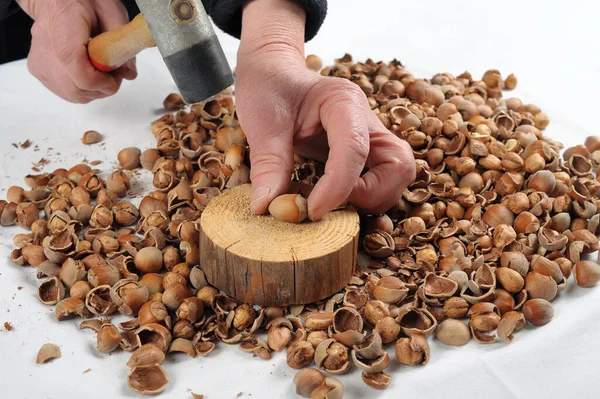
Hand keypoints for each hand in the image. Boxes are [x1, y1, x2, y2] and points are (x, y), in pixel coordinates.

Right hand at [17, 0, 135, 102]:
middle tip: (115, 74)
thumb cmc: (82, 2)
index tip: (115, 77)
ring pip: (72, 94)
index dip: (99, 80)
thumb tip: (129, 73)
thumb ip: (122, 43)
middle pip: (75, 87)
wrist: (57, 0)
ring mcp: (40, 61)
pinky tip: (90, 74)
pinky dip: (84, 89)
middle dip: (103, 87)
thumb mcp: (111, 12)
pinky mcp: (39, 71)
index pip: (74, 64)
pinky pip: (66, 92)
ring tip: (104, 72)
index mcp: (62, 25)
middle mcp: (45, 45)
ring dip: (95, 90)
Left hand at [236, 0, 415, 220]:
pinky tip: (333, 197)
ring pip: (398, 174)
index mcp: (343, 102)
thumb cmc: (268, 88)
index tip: (311, 211)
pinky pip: (382, 179)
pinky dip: (365, 196)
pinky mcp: (365, 151)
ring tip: (330, 201)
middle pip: (398, 164)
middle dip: (370, 194)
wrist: (273, 73)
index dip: (338, 187)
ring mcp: (370, 135)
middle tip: (328, 203)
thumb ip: (268, 166)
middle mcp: (366, 119)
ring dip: (372, 198)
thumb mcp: (262, 124)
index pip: (355, 148)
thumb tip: (267, 208)